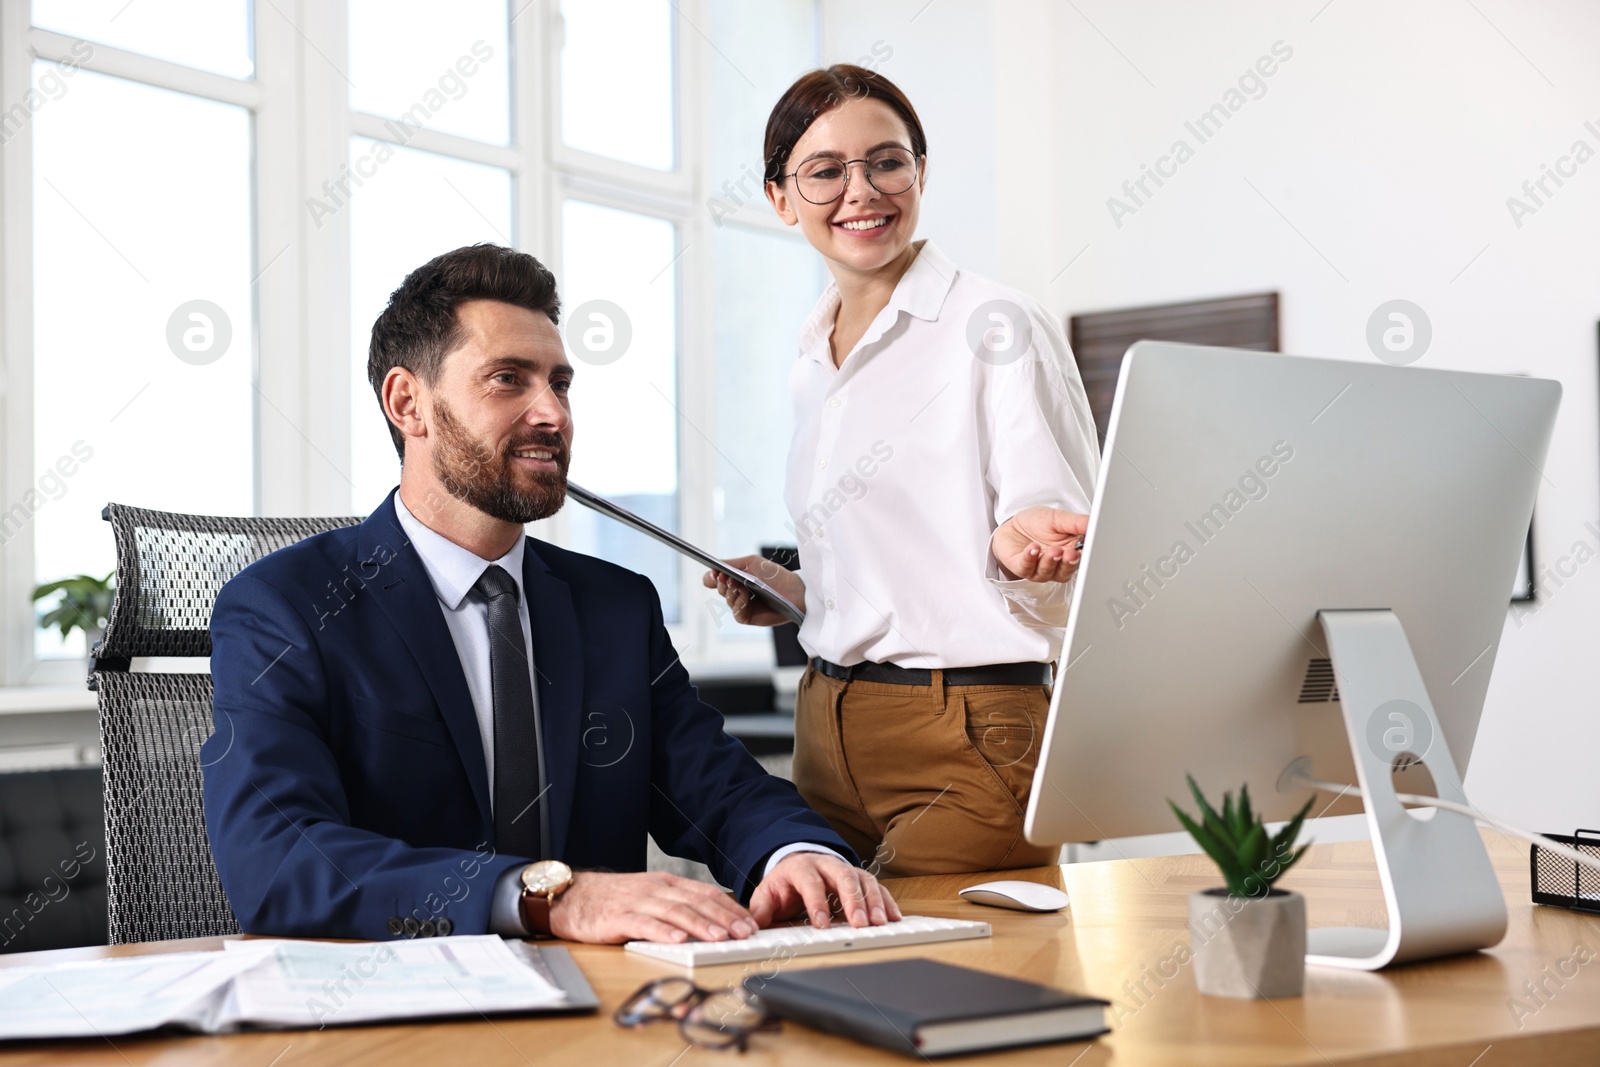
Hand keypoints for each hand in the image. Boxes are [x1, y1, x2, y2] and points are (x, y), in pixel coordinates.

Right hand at [545, 871, 760, 943]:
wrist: (572, 896)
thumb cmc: (613, 900)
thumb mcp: (650, 896)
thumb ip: (676, 905)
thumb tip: (711, 921)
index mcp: (666, 883)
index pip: (705, 893)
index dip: (730, 907)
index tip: (751, 922)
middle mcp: (656, 889)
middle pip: (695, 902)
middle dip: (724, 918)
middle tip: (745, 932)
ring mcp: (637, 901)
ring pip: (675, 912)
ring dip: (700, 925)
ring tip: (719, 937)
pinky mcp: (618, 917)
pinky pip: (643, 924)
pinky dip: (662, 932)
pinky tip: (677, 941)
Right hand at [701, 554, 806, 627]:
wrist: (793, 589)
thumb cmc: (774, 575)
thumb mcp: (751, 563)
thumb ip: (731, 563)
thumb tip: (712, 567)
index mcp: (736, 578)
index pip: (715, 579)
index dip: (711, 577)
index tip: (714, 572)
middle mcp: (737, 593)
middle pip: (719, 589)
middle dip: (721, 583)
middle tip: (725, 577)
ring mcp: (742, 606)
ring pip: (727, 600)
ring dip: (731, 592)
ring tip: (739, 584)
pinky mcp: (748, 617)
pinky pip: (736, 612)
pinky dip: (738, 603)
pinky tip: (745, 596)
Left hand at [748, 852, 902, 929]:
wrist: (798, 864)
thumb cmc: (784, 884)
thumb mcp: (767, 893)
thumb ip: (761, 908)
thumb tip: (755, 925)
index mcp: (801, 867)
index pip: (810, 882)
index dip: (816, 902)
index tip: (821, 924)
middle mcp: (827, 864)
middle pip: (843, 876)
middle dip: (853, 900)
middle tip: (860, 924)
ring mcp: (846, 869)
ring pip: (864, 880)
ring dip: (874, 902)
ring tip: (880, 923)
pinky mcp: (859, 878)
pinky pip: (877, 886)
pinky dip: (886, 901)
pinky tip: (893, 918)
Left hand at [991, 506, 1088, 582]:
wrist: (1014, 525)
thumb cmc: (1038, 523)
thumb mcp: (1060, 518)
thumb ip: (1077, 522)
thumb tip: (1094, 523)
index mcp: (1070, 552)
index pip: (1081, 559)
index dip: (1083, 556)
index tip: (1085, 551)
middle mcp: (1056, 565)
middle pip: (1065, 570)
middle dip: (1068, 563)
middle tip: (1070, 554)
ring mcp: (1039, 569)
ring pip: (1047, 571)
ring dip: (1050, 561)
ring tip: (1053, 550)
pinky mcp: (1022, 568)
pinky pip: (1026, 567)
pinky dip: (1030, 558)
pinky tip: (1033, 548)